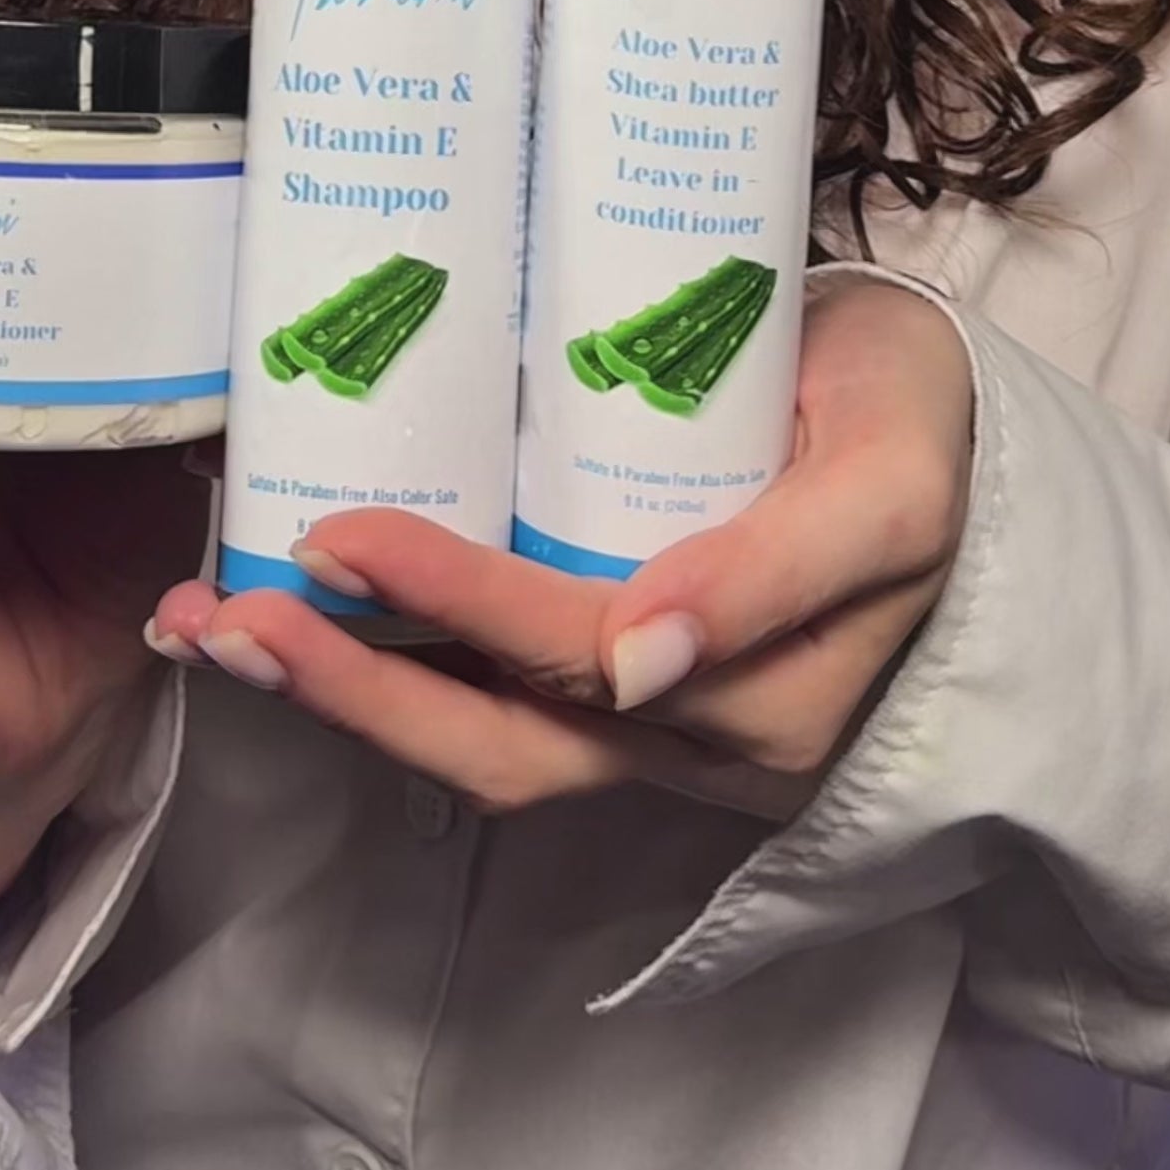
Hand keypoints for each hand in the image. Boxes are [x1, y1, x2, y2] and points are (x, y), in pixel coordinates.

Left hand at [150, 277, 971, 822]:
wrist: (959, 436)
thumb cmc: (920, 433)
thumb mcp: (886, 483)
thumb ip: (777, 572)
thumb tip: (637, 666)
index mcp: (762, 690)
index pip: (568, 656)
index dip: (447, 603)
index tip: (335, 538)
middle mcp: (689, 733)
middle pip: (495, 736)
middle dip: (345, 686)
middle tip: (218, 615)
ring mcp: (645, 720)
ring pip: (478, 733)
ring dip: (339, 690)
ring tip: (209, 624)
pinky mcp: (610, 685)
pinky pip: (490, 701)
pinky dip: (383, 666)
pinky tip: (285, 617)